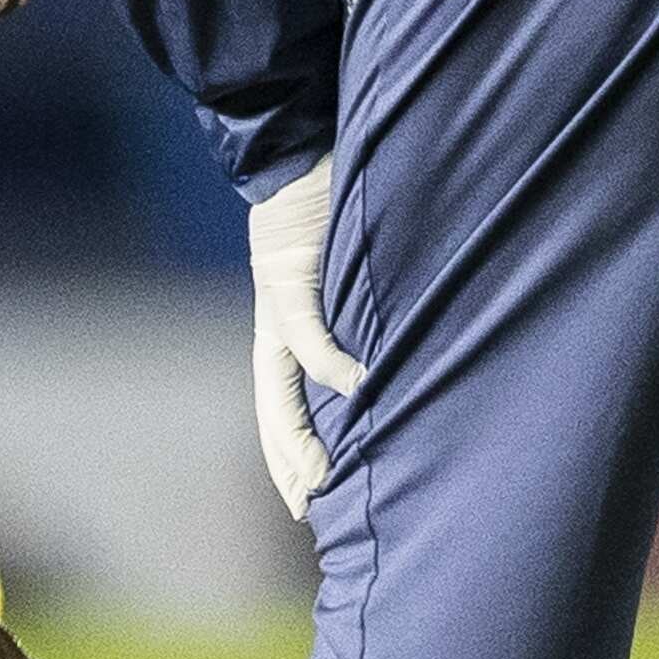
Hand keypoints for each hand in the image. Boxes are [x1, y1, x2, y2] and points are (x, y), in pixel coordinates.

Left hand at [246, 155, 367, 517]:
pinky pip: (309, 330)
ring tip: (320, 478)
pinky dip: (331, 362)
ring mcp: (278, 305)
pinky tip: (353, 392)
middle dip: (288, 464)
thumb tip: (384, 357)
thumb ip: (352, 315)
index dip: (290, 454)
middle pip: (274, 414)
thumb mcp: (341, 274)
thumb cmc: (325, 206)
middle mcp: (274, 328)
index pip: (281, 408)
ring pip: (279, 389)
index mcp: (282, 331)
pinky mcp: (290, 274)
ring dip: (299, 437)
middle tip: (305, 511)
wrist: (293, 147)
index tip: (304, 500)